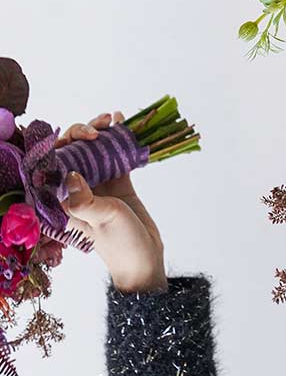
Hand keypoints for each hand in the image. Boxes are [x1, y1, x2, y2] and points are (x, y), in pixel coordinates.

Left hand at [59, 114, 166, 293]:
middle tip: (98, 129)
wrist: (145, 257)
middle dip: (81, 134)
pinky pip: (115, 156)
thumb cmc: (119, 244)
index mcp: (62, 201)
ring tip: (112, 119)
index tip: (77, 138)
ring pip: (93, 151)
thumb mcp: (100, 220)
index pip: (50, 168)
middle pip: (72, 153)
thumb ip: (84, 199)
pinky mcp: (118, 182)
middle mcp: (76, 190)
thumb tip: (71, 175)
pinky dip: (119, 140)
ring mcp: (98, 184)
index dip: (58, 147)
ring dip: (101, 132)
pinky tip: (123, 125)